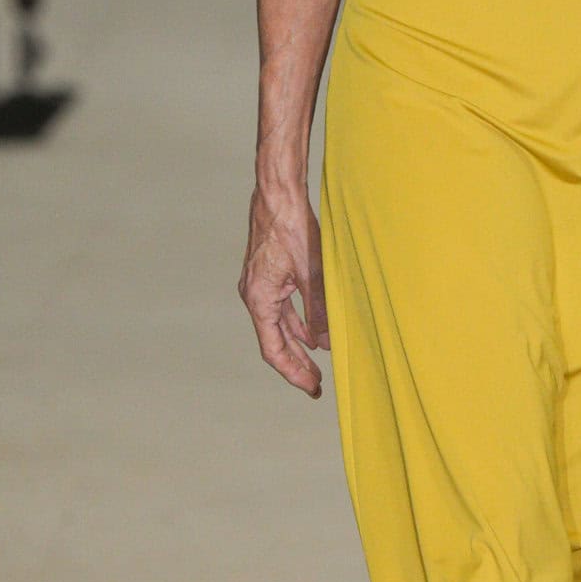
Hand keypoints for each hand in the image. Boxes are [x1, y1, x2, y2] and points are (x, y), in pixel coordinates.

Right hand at [240, 186, 328, 396]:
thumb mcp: (312, 271)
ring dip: (297, 347)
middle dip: (296, 365)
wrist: (277, 194)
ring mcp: (260, 285)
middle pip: (275, 342)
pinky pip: (282, 310)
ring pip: (279, 326)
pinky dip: (296, 325)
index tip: (311, 387)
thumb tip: (325, 342)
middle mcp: (255, 295)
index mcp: (259, 298)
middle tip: (316, 386)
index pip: (273, 348)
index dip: (293, 371)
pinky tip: (312, 335)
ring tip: (316, 366)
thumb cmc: (291, 227)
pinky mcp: (268, 276)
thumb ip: (318, 308)